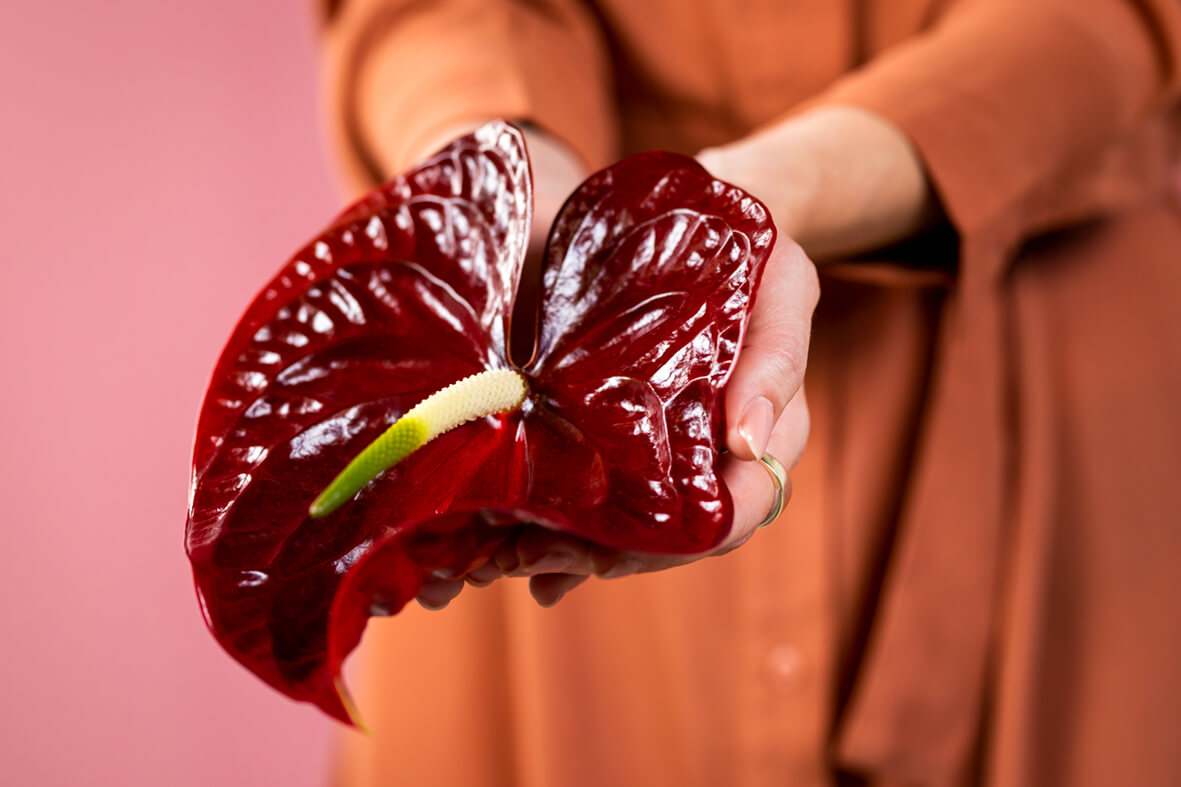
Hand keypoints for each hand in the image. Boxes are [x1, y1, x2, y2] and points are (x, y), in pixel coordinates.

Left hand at [418, 235, 818, 608]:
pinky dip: (551, 536)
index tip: (633, 545)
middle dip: (610, 558)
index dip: (696, 537)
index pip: (742, 507)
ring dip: (568, 555)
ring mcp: (663, 454)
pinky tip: (503, 552)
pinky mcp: (616, 442)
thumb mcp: (782, 282)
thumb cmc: (746, 249)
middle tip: (540, 559)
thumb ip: (778, 356)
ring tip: (505, 560)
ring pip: (626, 531)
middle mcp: (714, 455)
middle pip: (673, 536)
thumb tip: (748, 440)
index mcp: (766, 430)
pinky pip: (591, 504)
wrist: (689, 219)